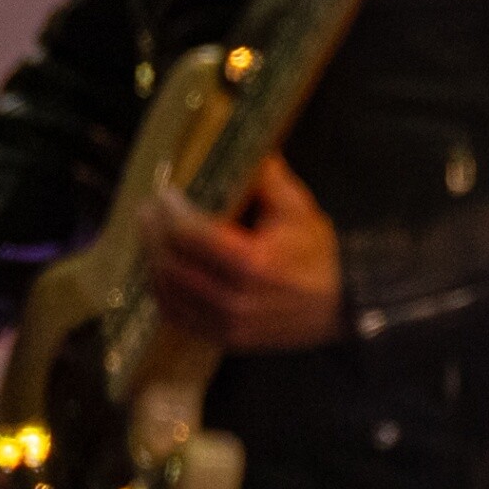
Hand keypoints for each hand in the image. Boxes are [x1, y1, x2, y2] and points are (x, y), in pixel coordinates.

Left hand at [141, 154, 342, 350]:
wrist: (341, 305)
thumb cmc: (320, 255)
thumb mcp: (300, 212)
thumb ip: (271, 181)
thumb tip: (250, 151)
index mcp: (254, 262)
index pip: (191, 235)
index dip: (170, 213)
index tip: (165, 194)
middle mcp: (235, 297)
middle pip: (171, 263)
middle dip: (153, 234)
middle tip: (147, 212)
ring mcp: (227, 322)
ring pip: (168, 290)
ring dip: (153, 261)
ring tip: (152, 238)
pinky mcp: (225, 337)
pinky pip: (176, 316)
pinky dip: (162, 292)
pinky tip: (162, 271)